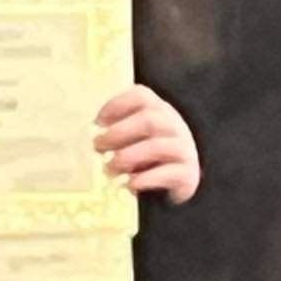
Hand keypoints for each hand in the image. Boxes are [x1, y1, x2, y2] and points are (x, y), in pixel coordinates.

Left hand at [95, 85, 201, 205]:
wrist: (178, 184)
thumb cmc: (147, 159)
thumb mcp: (133, 141)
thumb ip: (116, 136)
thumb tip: (91, 142)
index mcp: (158, 111)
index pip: (141, 96)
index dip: (117, 105)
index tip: (97, 122)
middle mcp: (174, 125)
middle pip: (149, 120)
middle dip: (119, 133)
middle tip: (98, 147)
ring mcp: (184, 149)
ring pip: (157, 146)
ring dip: (128, 157)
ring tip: (109, 169)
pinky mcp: (189, 174)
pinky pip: (169, 173)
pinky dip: (146, 178)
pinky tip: (130, 184)